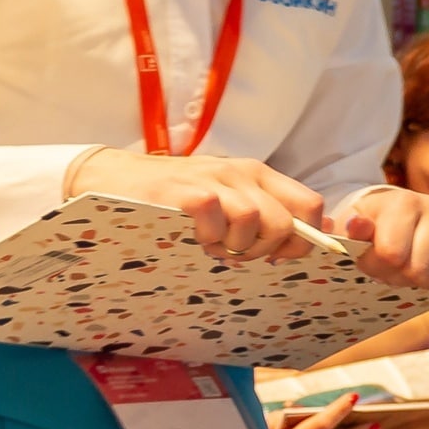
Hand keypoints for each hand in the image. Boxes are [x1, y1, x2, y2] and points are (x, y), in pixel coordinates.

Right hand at [70, 149, 334, 264]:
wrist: (117, 179)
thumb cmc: (177, 196)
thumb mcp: (228, 200)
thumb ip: (266, 213)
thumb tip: (310, 236)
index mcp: (260, 175)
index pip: (310, 205)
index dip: (303, 238)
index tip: (277, 255)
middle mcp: (243, 172)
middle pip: (285, 222)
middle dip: (264, 251)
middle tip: (234, 252)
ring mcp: (215, 179)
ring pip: (254, 222)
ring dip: (233, 246)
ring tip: (210, 243)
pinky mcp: (187, 190)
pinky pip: (216, 217)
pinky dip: (209, 236)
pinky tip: (194, 236)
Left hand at [340, 186, 428, 290]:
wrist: (411, 215)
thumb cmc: (382, 226)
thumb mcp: (358, 226)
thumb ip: (353, 231)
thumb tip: (357, 225)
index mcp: (405, 202)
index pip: (391, 255)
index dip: (378, 268)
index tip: (375, 261)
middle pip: (421, 270)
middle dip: (405, 277)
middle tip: (400, 267)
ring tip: (421, 265)